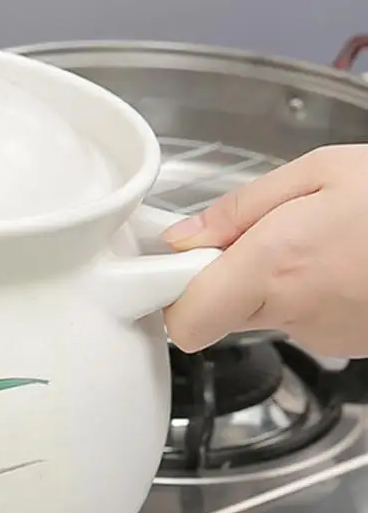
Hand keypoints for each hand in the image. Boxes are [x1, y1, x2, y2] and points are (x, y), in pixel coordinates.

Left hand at [161, 144, 367, 357]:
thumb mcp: (320, 171)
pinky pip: (296, 318)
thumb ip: (240, 208)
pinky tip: (333, 261)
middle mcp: (291, 311)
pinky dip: (301, 292)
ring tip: (306, 242)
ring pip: (255, 316)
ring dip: (262, 282)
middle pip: (214, 317)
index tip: (178, 265)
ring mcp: (319, 333)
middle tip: (241, 242)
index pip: (183, 321)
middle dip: (214, 281)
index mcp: (273, 267)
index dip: (171, 295)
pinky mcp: (341, 341)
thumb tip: (184, 238)